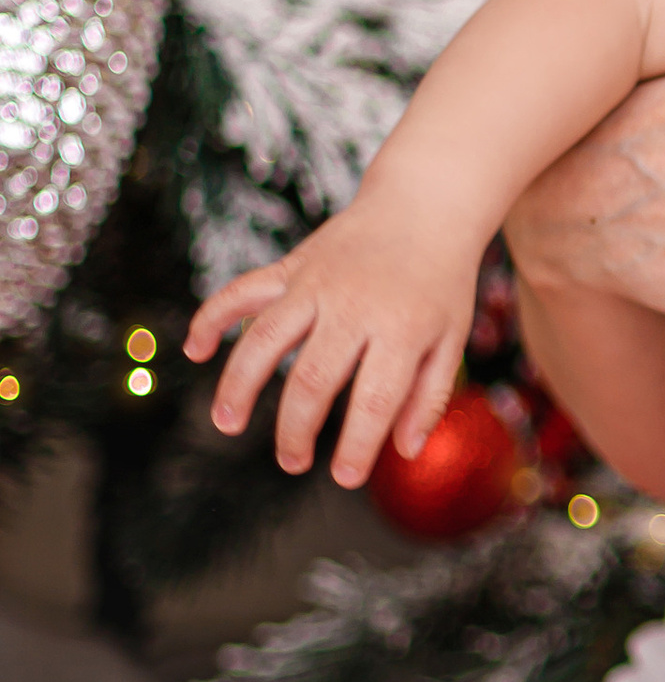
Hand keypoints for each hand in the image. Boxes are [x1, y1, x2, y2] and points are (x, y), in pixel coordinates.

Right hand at [187, 195, 479, 485]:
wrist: (425, 203)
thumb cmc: (441, 281)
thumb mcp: (451, 338)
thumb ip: (429, 396)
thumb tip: (404, 451)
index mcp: (402, 328)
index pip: (374, 399)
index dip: (356, 445)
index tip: (344, 478)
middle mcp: (354, 305)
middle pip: (312, 378)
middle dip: (295, 430)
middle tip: (293, 462)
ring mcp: (317, 283)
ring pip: (265, 339)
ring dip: (240, 385)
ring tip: (227, 424)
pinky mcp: (293, 266)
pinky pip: (243, 291)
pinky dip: (213, 317)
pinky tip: (196, 351)